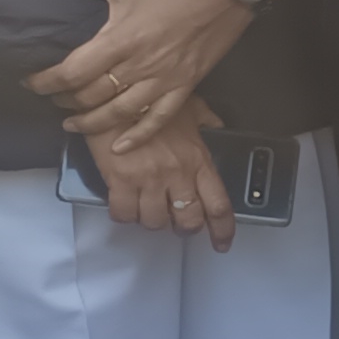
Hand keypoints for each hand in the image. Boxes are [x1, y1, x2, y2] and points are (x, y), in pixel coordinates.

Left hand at [31, 0, 254, 148]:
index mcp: (121, 39)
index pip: (72, 71)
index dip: (46, 82)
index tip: (31, 83)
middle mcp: (139, 65)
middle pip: (91, 96)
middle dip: (64, 100)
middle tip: (51, 97)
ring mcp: (163, 80)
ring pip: (119, 113)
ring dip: (90, 123)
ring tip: (72, 123)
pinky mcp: (184, 86)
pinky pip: (158, 119)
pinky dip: (138, 136)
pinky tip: (119, 146)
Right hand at [94, 106, 235, 252]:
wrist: (115, 95)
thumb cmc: (151, 101)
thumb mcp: (189, 107)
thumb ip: (207, 120)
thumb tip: (217, 125)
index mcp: (199, 160)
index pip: (219, 205)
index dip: (223, 230)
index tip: (221, 243)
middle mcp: (178, 174)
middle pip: (189, 220)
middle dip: (184, 228)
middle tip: (176, 223)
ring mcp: (149, 179)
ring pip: (155, 221)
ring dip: (151, 220)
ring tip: (147, 209)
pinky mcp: (120, 181)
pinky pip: (124, 213)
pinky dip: (124, 215)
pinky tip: (124, 206)